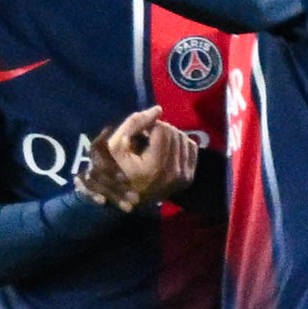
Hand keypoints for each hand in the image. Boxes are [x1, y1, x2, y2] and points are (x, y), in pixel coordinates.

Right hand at [79, 107, 196, 209]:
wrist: (126, 199)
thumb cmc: (116, 171)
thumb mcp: (116, 145)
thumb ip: (135, 123)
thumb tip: (158, 109)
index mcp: (155, 166)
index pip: (162, 129)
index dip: (148, 127)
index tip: (139, 135)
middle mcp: (173, 173)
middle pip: (174, 133)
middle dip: (160, 130)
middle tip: (147, 139)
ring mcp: (183, 177)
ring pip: (184, 138)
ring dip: (170, 136)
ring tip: (155, 145)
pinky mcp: (188, 178)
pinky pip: (192, 149)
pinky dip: (180, 144)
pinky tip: (167, 150)